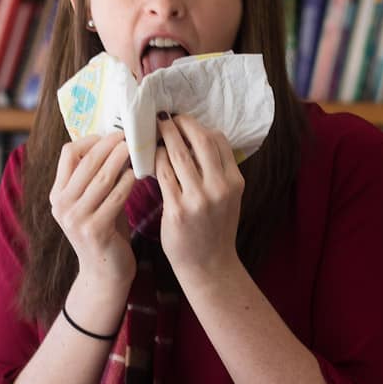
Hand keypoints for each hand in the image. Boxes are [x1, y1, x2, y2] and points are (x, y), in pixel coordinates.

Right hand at [49, 132, 136, 288]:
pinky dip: (127, 182)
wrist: (104, 273)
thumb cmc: (105, 231)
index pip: (68, 154)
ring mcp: (75, 218)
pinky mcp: (94, 230)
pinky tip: (138, 174)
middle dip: (110, 144)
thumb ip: (96, 177)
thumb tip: (115, 142)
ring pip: (102, 177)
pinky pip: (115, 197)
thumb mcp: (93, 201)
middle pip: (86, 161)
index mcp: (57, 194)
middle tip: (129, 134)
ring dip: (121, 159)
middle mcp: (61, 205)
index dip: (91, 140)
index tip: (112, 135)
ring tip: (136, 149)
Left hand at [155, 114, 244, 281]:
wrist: (209, 266)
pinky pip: (162, 174)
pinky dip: (153, 159)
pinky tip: (147, 155)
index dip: (199, 127)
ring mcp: (199, 199)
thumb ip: (217, 171)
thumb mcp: (227, 198)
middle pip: (200, 141)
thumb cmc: (215, 229)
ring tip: (153, 129)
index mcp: (235, 181)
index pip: (219, 140)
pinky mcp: (178, 210)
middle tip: (165, 117)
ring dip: (163, 137)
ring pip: (178, 154)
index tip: (184, 122)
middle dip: (180, 124)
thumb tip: (196, 138)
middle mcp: (220, 187)